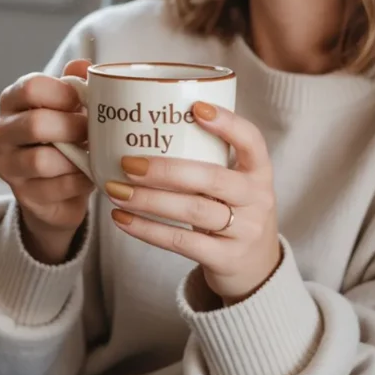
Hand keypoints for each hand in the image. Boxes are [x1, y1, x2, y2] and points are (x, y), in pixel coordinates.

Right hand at [0, 59, 93, 263]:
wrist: (62, 187)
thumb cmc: (67, 135)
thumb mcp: (73, 106)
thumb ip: (78, 83)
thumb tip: (86, 65)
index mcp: (13, 101)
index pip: (30, 87)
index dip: (63, 92)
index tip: (82, 100)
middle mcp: (1, 131)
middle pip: (35, 124)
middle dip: (72, 128)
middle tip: (92, 130)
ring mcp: (8, 165)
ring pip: (41, 161)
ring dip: (75, 157)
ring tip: (93, 153)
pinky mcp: (23, 195)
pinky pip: (55, 188)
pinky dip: (80, 181)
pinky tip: (92, 175)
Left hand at [106, 102, 281, 304]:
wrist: (255, 267)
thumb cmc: (233, 212)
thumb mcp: (234, 184)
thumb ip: (208, 161)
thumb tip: (146, 129)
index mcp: (259, 172)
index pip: (252, 141)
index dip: (228, 123)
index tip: (195, 108)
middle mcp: (257, 199)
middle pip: (211, 178)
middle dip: (166, 170)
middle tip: (128, 162)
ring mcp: (244, 231)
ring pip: (193, 211)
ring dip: (149, 200)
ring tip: (115, 190)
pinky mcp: (226, 258)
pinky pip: (182, 242)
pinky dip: (147, 230)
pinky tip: (122, 219)